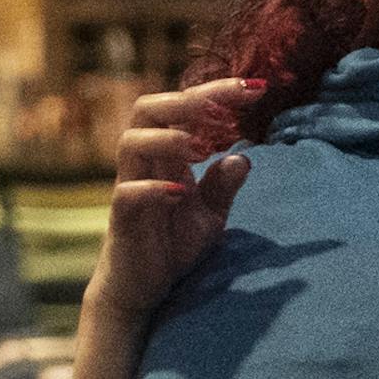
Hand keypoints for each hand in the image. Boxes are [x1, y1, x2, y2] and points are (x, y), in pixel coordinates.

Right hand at [88, 77, 260, 324]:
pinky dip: (153, 190)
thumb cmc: (172, 245)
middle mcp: (144, 163)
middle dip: (189, 100)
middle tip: (227, 106)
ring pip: (130, 142)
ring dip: (168, 138)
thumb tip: (245, 156)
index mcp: (167, 155)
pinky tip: (181, 192)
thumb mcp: (210, 214)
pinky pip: (127, 194)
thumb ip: (223, 185)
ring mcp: (129, 188)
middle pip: (148, 109)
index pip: (184, 108)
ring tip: (202, 147)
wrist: (141, 289)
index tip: (257, 88)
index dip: (218, 93)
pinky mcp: (121, 220)